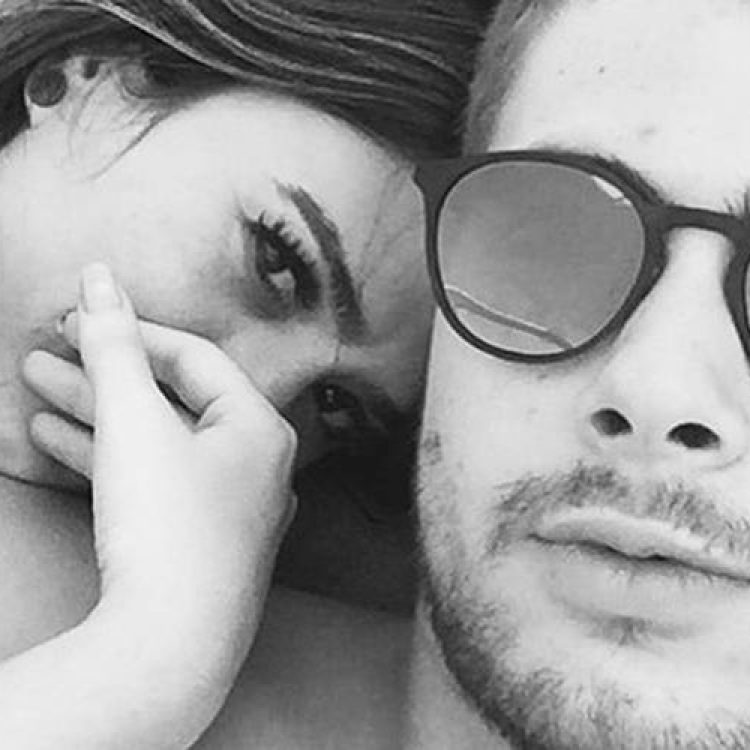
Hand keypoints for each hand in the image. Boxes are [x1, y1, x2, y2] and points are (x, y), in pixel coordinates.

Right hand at [25, 263, 295, 663]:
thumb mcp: (135, 422)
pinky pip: (153, 483)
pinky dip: (108, 459)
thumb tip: (100, 276)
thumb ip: (116, 346)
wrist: (170, 645)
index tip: (77, 318)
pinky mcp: (199, 541)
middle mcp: (255, 463)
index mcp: (258, 426)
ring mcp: (229, 506)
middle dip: (105, 373)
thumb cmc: (167, 523)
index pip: (194, 358)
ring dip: (97, 414)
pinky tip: (54, 440)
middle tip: (46, 352)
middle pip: (172, 400)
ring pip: (157, 443)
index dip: (133, 330)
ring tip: (37, 389)